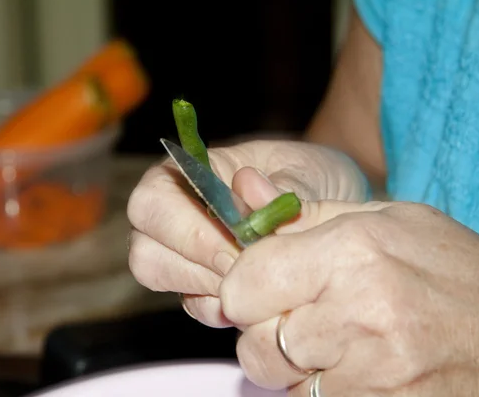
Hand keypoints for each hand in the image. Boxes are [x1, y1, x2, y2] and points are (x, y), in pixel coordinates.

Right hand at [127, 140, 367, 326]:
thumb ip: (282, 185)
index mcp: (189, 173)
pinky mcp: (202, 284)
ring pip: (160, 281)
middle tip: (247, 273)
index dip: (186, 231)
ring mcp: (184, 253)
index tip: (235, 248)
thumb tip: (248, 188)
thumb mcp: (307, 171)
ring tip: (256, 282)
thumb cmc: (312, 177)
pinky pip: (194, 305)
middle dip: (196, 267)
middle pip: (145, 251)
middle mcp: (175, 214)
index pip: (152, 201)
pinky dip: (224, 307)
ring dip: (207, 289)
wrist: (333, 204)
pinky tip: (259, 297)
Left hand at [220, 199, 478, 395]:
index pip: (244, 283)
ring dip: (291, 362)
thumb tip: (242, 190)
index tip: (258, 285)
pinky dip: (320, 387)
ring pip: (279, 379)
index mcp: (353, 252)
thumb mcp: (384, 221)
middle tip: (301, 314)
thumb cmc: (453, 271)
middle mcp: (359, 314)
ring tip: (335, 338)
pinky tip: (355, 365)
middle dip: (264, 328)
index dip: (243, 286)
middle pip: (254, 341)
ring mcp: (373, 373)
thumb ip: (303, 213)